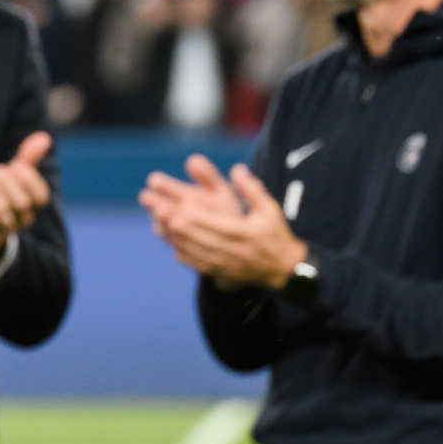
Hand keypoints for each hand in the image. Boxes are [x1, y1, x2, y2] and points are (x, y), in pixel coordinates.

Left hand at [0, 131, 52, 270]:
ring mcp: (0, 231)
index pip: (41, 197)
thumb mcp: (12, 178)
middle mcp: (19, 221)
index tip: (17, 165)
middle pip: (20, 204)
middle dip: (7, 183)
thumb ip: (27, 159)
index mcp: (30, 207)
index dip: (30, 180)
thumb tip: (44, 137)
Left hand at [139, 154, 306, 289]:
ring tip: (158, 224)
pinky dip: (184, 255)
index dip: (193, 218)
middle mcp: (232, 250)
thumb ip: (252, 190)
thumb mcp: (269, 209)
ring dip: (175, 239)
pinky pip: (199, 265)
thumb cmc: (276, 235)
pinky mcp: (223, 274)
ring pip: (195, 251)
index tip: (175, 207)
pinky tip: (172, 245)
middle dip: (177, 225)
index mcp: (244, 233)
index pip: (214, 225)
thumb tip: (236, 169)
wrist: (285, 270)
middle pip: (199, 237)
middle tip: (157, 210)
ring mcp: (226, 265)